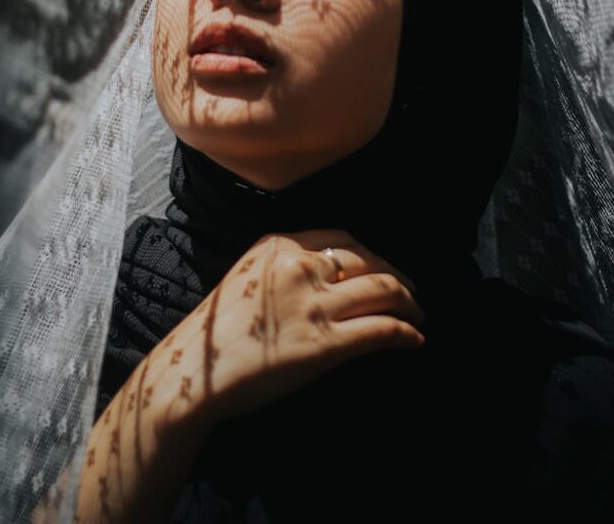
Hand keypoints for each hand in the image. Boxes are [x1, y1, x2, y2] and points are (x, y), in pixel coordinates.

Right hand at [149, 228, 425, 434]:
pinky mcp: (325, 343)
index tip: (384, 267)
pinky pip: (380, 329)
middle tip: (412, 292)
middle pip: (368, 260)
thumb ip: (284, 267)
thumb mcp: (247, 276)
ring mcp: (314, 304)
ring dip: (410, 303)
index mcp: (280, 245)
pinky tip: (414, 340)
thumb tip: (327, 276)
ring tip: (419, 315)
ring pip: (383, 290)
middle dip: (397, 276)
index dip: (371, 254)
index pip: (342, 239)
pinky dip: (405, 332)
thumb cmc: (216, 333)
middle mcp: (301, 266)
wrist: (194, 373)